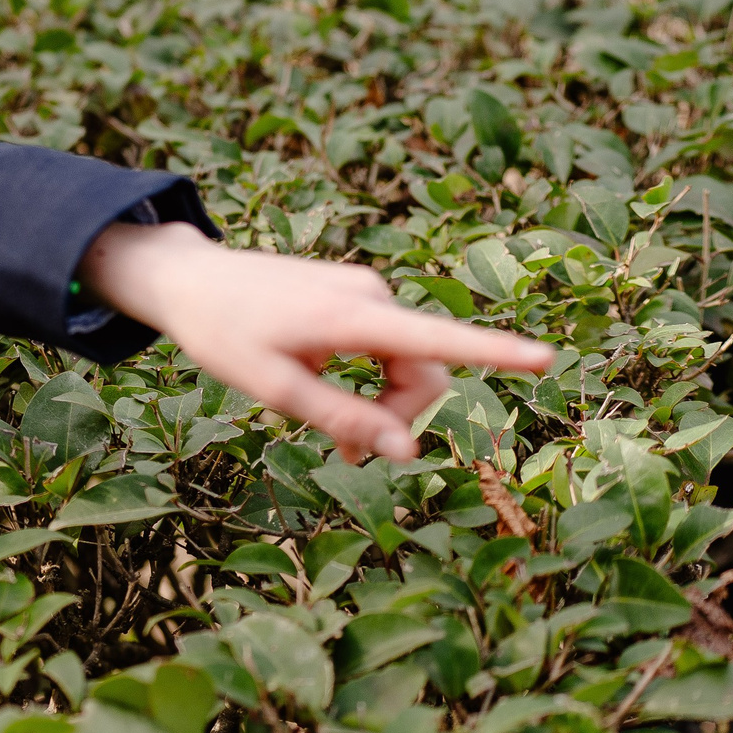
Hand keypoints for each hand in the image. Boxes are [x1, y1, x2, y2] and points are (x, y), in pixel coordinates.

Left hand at [83, 219, 553, 462]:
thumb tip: (406, 453)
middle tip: (348, 451)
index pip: (436, 339)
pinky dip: (372, 378)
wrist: (187, 278)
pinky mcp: (353, 293)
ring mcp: (362, 289)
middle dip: (398, 417)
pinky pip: (385, 346)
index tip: (545, 356)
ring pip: (406, 363)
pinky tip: (336, 396)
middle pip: (423, 372)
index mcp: (352, 315)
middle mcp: (369, 294)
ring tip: (337, 435)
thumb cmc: (223, 333)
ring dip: (383, 403)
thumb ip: (344, 419)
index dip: (495, 353)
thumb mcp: (275, 388)